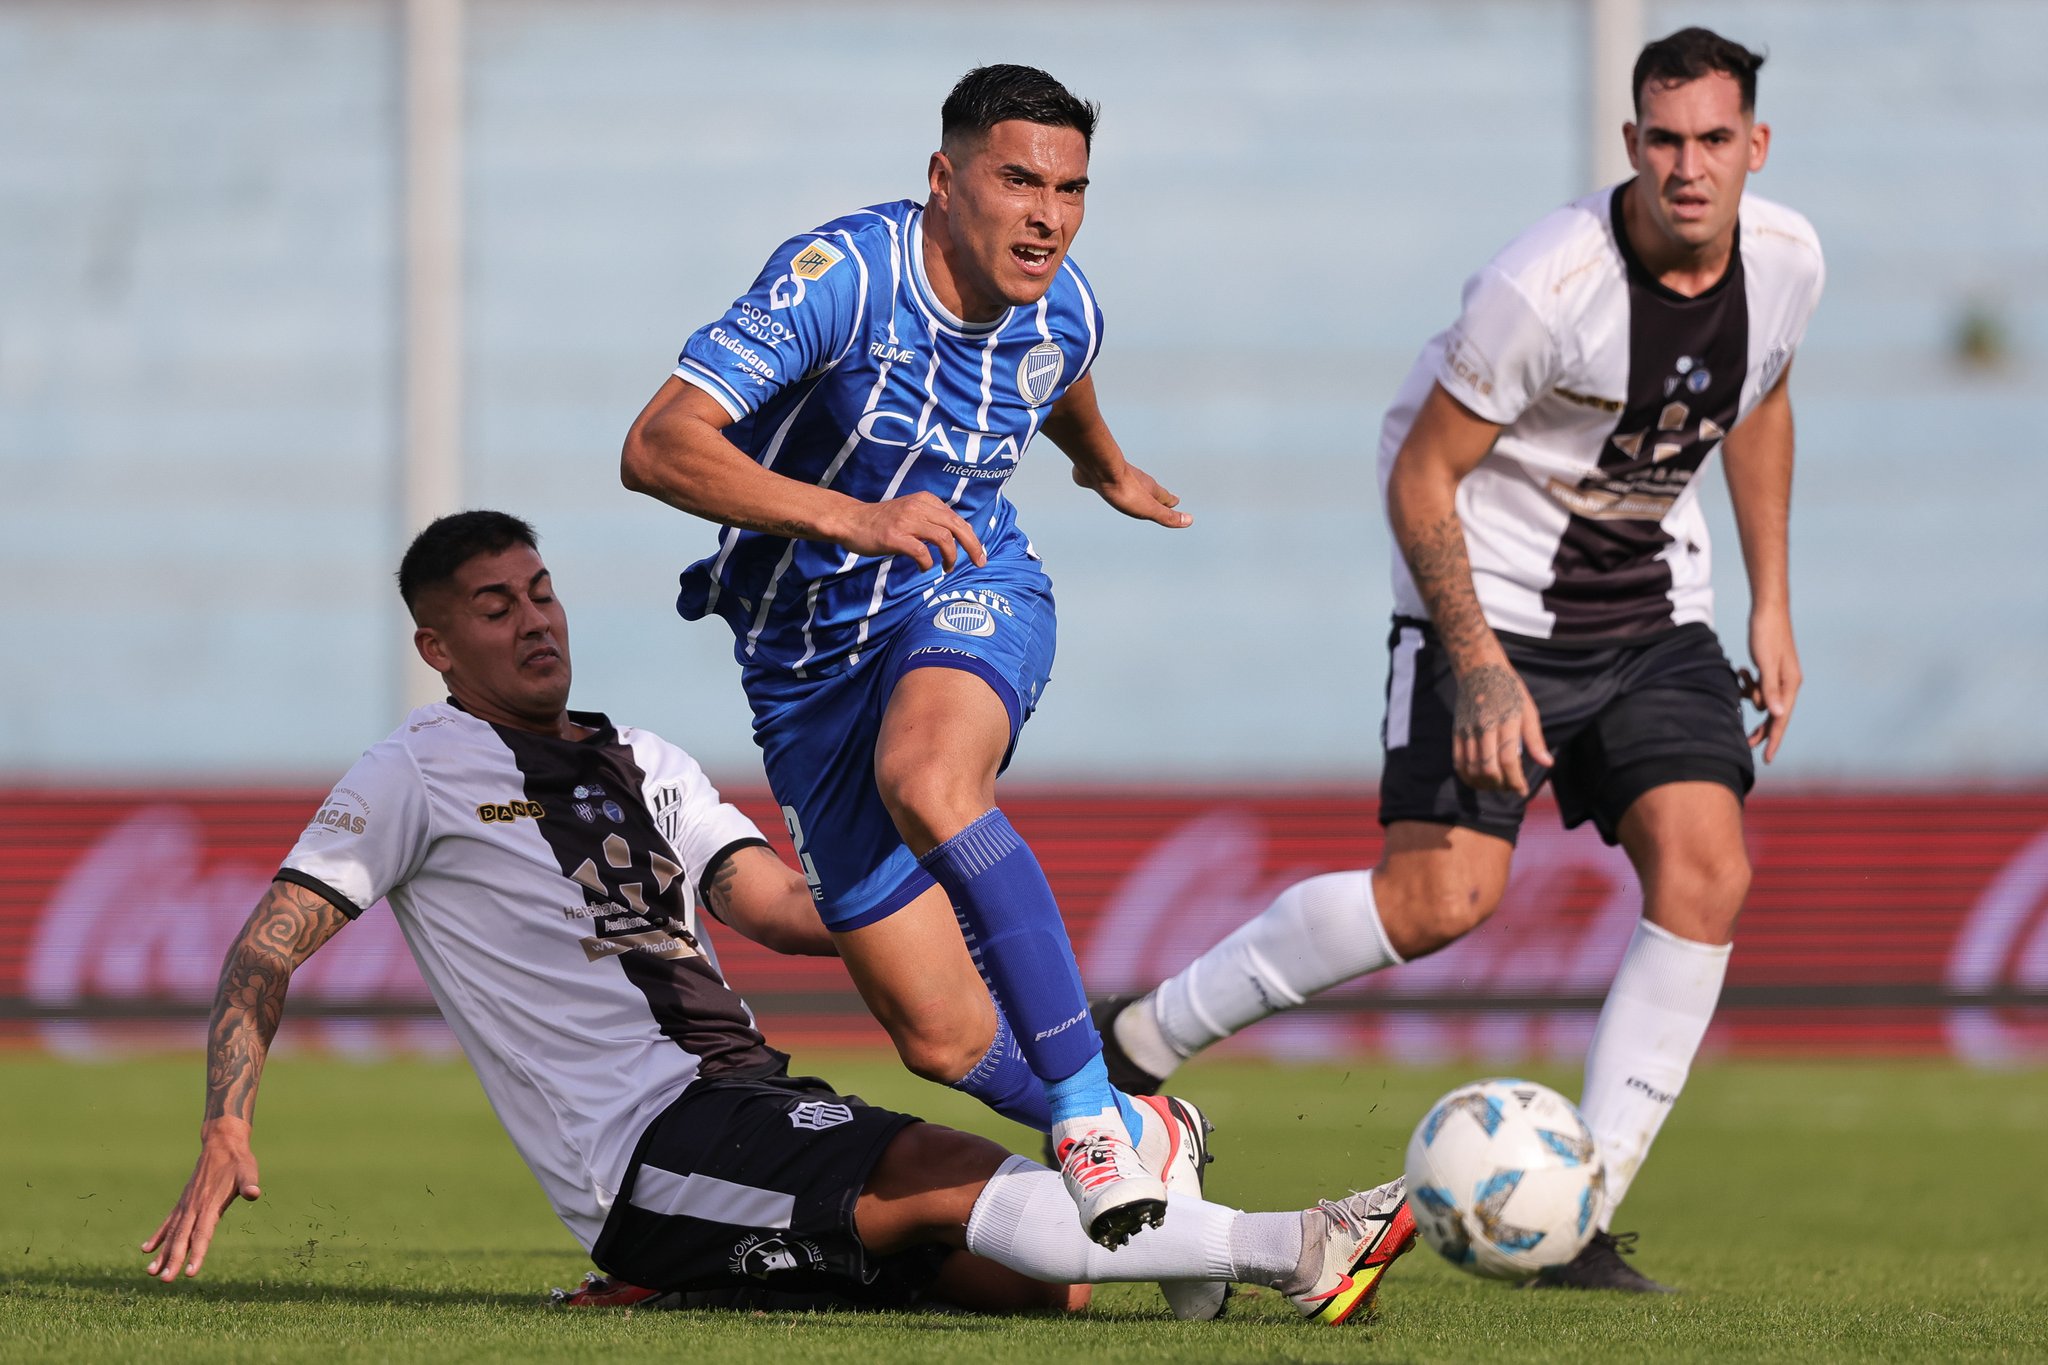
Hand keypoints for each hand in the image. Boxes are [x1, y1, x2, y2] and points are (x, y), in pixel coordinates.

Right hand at [142, 1119, 261, 1281]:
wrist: (222, 1145)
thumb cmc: (239, 1161)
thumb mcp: (248, 1171)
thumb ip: (249, 1183)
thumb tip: (254, 1193)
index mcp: (210, 1204)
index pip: (202, 1234)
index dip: (197, 1253)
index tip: (191, 1273)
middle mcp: (194, 1207)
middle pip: (183, 1238)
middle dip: (174, 1260)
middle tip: (166, 1281)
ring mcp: (186, 1205)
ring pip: (172, 1234)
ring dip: (162, 1253)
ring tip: (151, 1273)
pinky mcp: (183, 1203)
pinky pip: (168, 1223)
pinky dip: (158, 1236)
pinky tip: (147, 1250)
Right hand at [835, 492, 987, 571]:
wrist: (851, 520)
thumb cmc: (881, 521)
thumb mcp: (910, 511)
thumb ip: (930, 519)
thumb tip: (956, 537)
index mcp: (925, 500)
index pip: (957, 519)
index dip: (972, 537)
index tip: (979, 553)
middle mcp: (918, 507)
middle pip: (957, 526)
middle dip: (973, 546)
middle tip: (980, 562)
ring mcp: (906, 521)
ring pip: (944, 538)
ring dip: (951, 557)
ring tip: (947, 568)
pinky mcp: (895, 536)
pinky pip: (921, 552)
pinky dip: (927, 563)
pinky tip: (924, 568)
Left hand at [1070, 459, 1192, 528]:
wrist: (1098, 468)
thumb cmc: (1123, 490)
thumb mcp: (1148, 508)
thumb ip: (1167, 515)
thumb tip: (1189, 521)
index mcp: (1150, 489)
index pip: (1165, 497)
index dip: (1170, 502)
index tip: (1176, 502)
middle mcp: (1138, 480)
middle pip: (1150, 489)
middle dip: (1156, 495)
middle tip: (1161, 497)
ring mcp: (1120, 476)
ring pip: (1133, 483)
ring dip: (1137, 488)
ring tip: (1137, 492)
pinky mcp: (1101, 476)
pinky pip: (1110, 480)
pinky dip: (1114, 483)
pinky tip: (1107, 484)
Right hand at [1453, 660, 1553, 795]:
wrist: (1479, 670)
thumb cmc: (1509, 690)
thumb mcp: (1528, 710)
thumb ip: (1535, 739)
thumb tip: (1547, 763)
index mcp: (1506, 721)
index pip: (1508, 759)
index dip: (1516, 780)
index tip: (1523, 789)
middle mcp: (1484, 727)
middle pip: (1488, 768)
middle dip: (1501, 785)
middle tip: (1511, 787)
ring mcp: (1468, 731)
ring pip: (1472, 768)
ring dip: (1485, 784)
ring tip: (1497, 785)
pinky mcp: (1457, 733)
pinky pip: (1458, 762)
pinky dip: (1467, 777)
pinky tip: (1479, 781)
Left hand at [1738, 608, 1801, 763]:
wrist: (1767, 610)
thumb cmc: (1767, 634)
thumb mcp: (1765, 663)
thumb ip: (1770, 690)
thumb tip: (1777, 715)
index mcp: (1790, 684)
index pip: (1782, 719)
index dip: (1773, 739)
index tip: (1767, 759)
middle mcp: (1788, 683)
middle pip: (1773, 714)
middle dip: (1759, 727)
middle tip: (1744, 742)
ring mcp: (1779, 676)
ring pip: (1763, 699)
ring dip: (1749, 693)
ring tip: (1741, 675)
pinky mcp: (1770, 669)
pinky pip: (1758, 687)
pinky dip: (1748, 683)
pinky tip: (1740, 670)